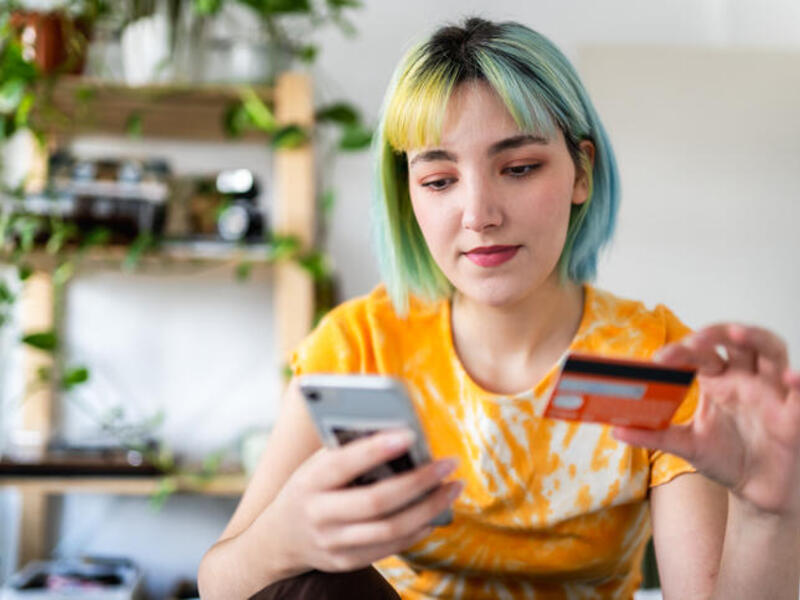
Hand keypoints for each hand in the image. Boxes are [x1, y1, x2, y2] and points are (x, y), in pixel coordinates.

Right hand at [267, 429, 461, 572]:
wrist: (277, 538)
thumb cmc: (308, 487)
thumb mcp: (315, 464)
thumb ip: (347, 451)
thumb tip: (398, 434)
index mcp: (309, 480)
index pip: (343, 464)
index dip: (375, 449)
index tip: (409, 434)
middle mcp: (318, 514)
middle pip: (376, 501)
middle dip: (418, 481)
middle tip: (448, 464)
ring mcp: (332, 542)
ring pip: (389, 529)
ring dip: (428, 508)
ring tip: (453, 487)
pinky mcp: (345, 562)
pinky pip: (389, 548)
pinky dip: (417, 530)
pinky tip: (435, 513)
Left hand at [613, 323, 799, 516]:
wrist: (757, 491)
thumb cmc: (726, 458)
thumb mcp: (686, 446)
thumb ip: (654, 436)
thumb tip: (615, 430)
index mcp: (719, 379)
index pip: (701, 353)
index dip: (682, 350)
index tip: (659, 359)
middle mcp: (746, 378)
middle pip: (736, 340)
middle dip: (715, 333)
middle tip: (693, 342)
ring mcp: (772, 392)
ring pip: (772, 350)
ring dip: (756, 338)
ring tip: (737, 334)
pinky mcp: (794, 415)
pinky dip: (799, 383)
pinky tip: (789, 377)